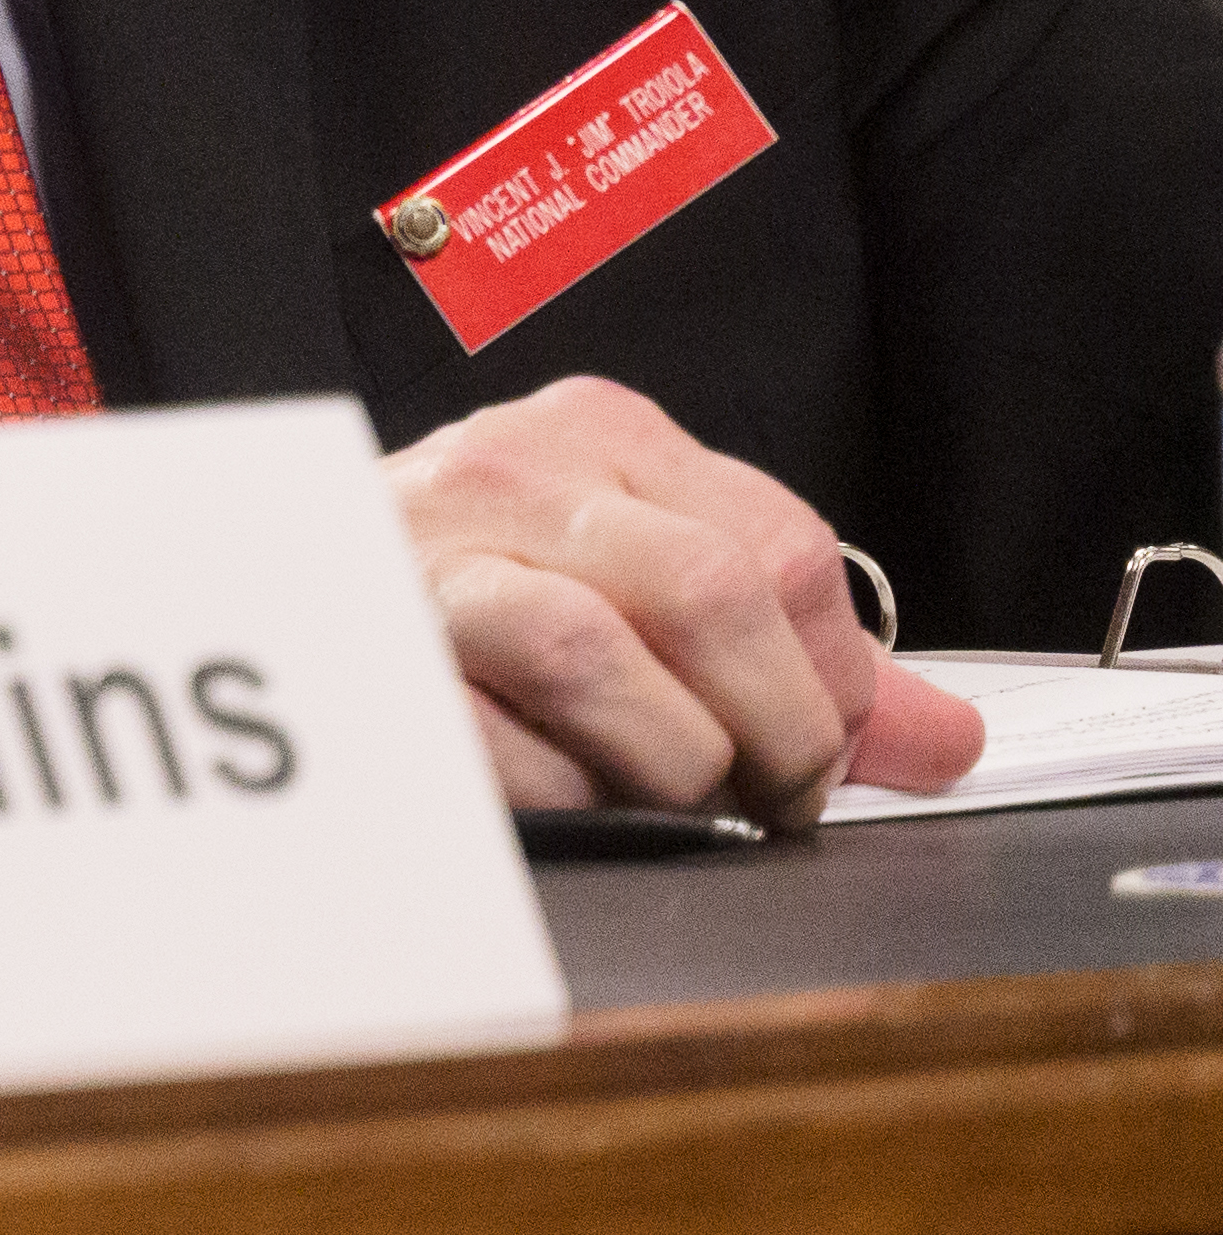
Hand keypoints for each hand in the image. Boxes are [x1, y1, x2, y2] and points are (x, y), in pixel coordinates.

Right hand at [388, 373, 981, 824]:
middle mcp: (513, 468)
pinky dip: (562, 796)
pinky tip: (568, 795)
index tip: (820, 745)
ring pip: (601, 655)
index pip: (784, 548)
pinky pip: (500, 742)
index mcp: (599, 434)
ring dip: (669, 766)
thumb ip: (796, 660)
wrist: (287, 594)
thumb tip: (948, 739)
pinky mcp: (373, 649)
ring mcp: (430, 552)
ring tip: (673, 800)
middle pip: (714, 593)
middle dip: (777, 732)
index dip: (835, 677)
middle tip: (771, 799)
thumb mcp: (641, 581)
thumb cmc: (476, 594)